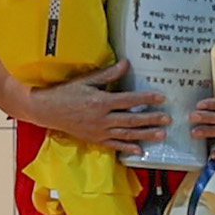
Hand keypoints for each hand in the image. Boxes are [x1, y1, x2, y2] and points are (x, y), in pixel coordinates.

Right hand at [20, 70, 172, 149]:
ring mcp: (99, 131)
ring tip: (162, 134)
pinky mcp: (95, 139)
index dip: (146, 98)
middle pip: (132, 119)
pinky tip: (140, 150)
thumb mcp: (86, 81)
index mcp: (101, 101)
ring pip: (127, 134)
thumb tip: (126, 64)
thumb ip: (108, 75)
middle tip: (168, 119)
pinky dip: (128, 148)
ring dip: (145, 134)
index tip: (161, 97)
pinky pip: (114, 145)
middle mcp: (102, 118)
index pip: (129, 100)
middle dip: (151, 119)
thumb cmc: (65, 92)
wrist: (46, 110)